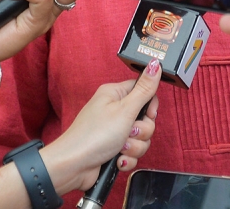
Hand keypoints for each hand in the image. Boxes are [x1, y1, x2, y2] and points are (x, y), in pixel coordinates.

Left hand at [41, 60, 161, 191]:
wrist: (74, 166)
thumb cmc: (94, 135)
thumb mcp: (125, 110)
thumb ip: (144, 89)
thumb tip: (155, 64)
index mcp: (115, 94)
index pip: (143, 91)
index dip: (150, 106)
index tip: (148, 115)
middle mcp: (114, 110)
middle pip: (145, 118)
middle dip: (142, 131)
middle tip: (129, 133)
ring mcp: (113, 131)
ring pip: (140, 138)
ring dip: (134, 147)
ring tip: (120, 149)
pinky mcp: (113, 148)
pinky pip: (132, 152)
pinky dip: (127, 158)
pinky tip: (116, 159)